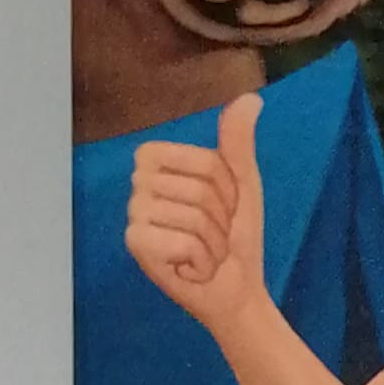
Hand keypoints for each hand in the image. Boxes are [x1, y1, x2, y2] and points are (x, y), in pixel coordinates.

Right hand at [124, 93, 267, 329]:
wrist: (234, 286)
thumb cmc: (235, 233)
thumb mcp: (243, 182)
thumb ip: (238, 142)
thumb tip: (250, 98)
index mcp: (158, 161)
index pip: (200, 160)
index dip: (223, 184)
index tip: (222, 201)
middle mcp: (139, 184)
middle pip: (199, 189)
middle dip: (220, 216)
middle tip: (213, 232)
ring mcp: (134, 215)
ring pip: (193, 217)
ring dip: (213, 241)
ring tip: (204, 250)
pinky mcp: (136, 244)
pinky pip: (183, 241)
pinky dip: (201, 260)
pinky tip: (191, 267)